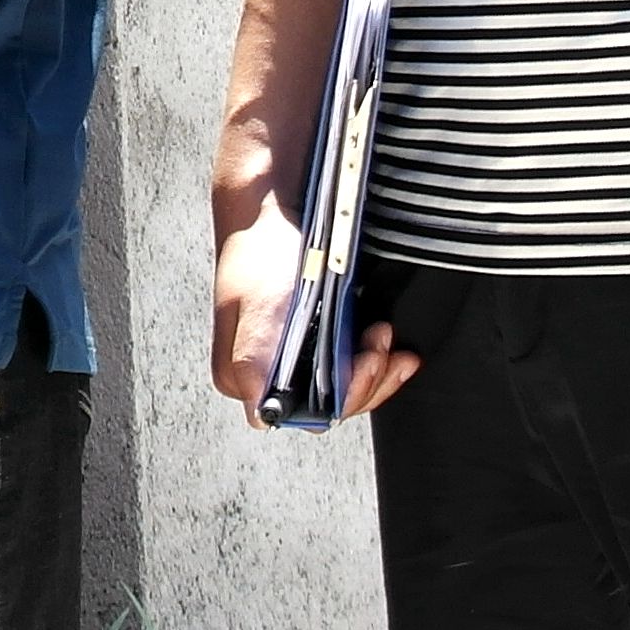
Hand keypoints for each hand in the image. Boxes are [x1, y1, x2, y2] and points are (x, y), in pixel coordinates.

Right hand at [209, 203, 413, 424]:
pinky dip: (375, 357)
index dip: (344, 396)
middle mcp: (266, 379)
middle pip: (331, 406)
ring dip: (375, 367)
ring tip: (384, 334)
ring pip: (344, 390)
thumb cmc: (262, 252)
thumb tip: (261, 415)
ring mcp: (292, 363)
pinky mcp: (312, 346)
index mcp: (243, 379)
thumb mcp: (259, 304)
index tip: (366, 362)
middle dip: (366, 377)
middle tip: (381, 339)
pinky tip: (386, 341)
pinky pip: (349, 368)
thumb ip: (255, 358)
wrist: (275, 213)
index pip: (306, 414)